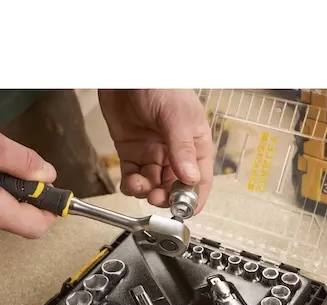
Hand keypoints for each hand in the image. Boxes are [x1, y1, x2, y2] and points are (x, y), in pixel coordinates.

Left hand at [98, 89, 212, 213]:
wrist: (126, 71)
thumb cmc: (160, 83)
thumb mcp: (177, 116)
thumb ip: (182, 148)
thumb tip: (190, 178)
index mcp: (194, 144)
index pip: (200, 179)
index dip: (193, 198)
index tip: (185, 211)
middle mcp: (175, 152)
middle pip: (174, 186)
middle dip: (166, 196)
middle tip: (157, 198)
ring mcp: (153, 153)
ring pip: (153, 184)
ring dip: (146, 191)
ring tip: (140, 186)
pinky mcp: (132, 152)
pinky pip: (133, 176)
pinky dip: (131, 184)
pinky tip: (130, 182)